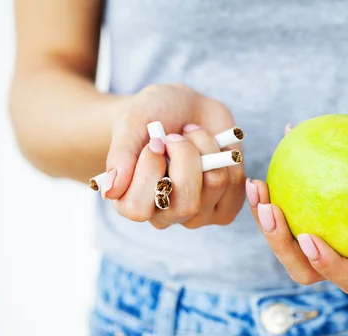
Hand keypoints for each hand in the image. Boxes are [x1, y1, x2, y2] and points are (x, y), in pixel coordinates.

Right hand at [103, 84, 245, 228]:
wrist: (186, 109)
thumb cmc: (153, 115)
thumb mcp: (132, 121)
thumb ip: (120, 154)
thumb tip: (111, 191)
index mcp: (130, 201)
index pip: (138, 210)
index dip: (149, 172)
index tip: (154, 143)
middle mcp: (163, 214)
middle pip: (186, 203)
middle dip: (186, 157)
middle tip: (176, 136)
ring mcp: (196, 214)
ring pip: (215, 186)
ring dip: (206, 148)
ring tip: (192, 137)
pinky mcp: (224, 206)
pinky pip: (236, 185)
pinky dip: (228, 157)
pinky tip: (213, 149)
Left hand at [246, 120, 347, 293]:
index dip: (327, 266)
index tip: (308, 237)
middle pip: (308, 268)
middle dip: (282, 247)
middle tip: (269, 209)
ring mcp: (331, 233)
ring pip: (290, 242)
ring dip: (267, 221)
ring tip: (258, 187)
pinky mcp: (317, 211)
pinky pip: (290, 210)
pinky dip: (275, 193)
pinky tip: (266, 168)